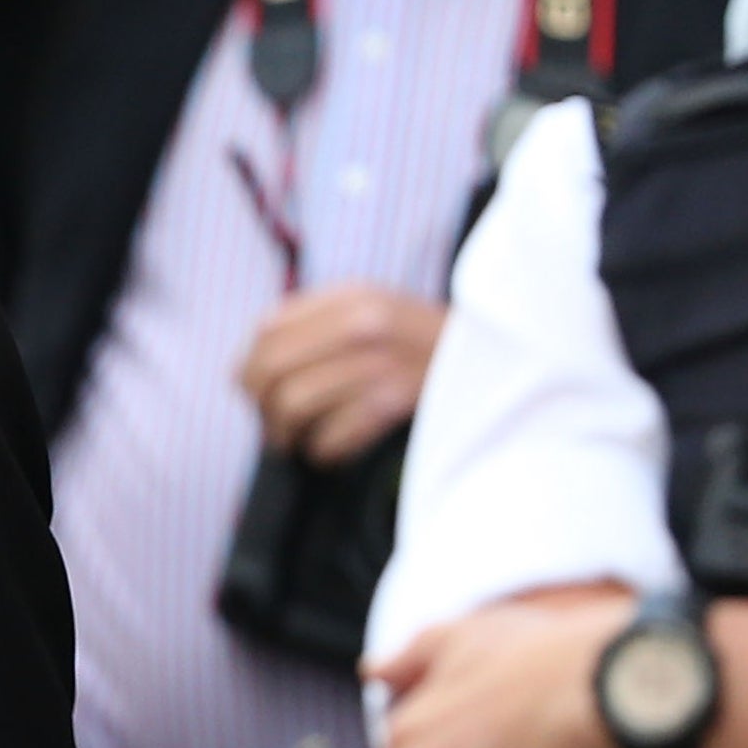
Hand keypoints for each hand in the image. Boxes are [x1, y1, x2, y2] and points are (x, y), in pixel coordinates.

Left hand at [237, 286, 446, 467]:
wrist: (499, 360)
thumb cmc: (423, 342)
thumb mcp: (375, 306)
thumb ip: (314, 320)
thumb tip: (249, 361)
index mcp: (351, 296)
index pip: (265, 332)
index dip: (248, 369)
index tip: (253, 393)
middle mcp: (361, 324)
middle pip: (270, 369)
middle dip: (260, 406)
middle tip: (271, 426)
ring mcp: (379, 363)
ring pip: (293, 404)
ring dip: (287, 434)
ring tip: (296, 442)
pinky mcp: (395, 403)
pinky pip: (330, 435)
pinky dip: (322, 451)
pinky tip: (330, 450)